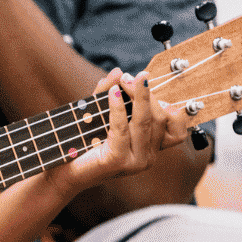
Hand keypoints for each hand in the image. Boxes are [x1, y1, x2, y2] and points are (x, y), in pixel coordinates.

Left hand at [44, 68, 188, 201]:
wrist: (64, 169)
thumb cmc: (84, 141)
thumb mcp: (100, 112)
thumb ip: (111, 92)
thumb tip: (119, 71)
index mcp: (150, 147)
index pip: (177, 128)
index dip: (168, 104)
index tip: (146, 81)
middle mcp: (147, 157)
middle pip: (159, 118)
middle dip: (145, 93)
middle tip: (129, 77)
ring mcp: (135, 162)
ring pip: (144, 122)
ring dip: (136, 96)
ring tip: (124, 80)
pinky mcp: (118, 161)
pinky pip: (122, 129)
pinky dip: (118, 109)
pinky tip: (113, 94)